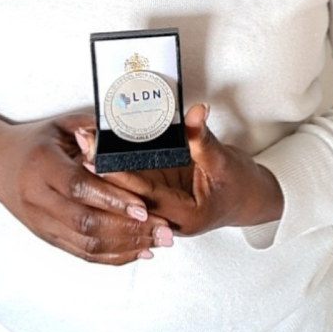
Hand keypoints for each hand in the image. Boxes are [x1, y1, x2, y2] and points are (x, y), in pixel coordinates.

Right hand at [0, 112, 172, 264]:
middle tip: (163, 229)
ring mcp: (41, 222)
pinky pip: (81, 253)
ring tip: (157, 242)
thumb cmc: (33, 141)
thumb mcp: (61, 126)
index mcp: (42, 165)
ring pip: (85, 244)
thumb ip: (95, 132)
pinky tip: (137, 252)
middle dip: (129, 229)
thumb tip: (135, 132)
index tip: (143, 206)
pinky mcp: (46, 236)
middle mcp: (38, 198)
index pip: (79, 188)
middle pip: (86, 222)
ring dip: (126, 247)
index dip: (112, 199)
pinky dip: (112, 257)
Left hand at [84, 104, 284, 236]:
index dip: (119, 176)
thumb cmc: (239, 185)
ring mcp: (160, 209)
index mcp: (184, 216)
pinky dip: (118, 171)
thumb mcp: (223, 160)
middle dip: (104, 171)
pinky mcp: (157, 197)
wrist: (250, 199)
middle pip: (128, 196)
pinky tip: (100, 153)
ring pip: (127, 193)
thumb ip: (203, 138)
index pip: (144, 195)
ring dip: (106, 170)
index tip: (96, 158)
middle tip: (82, 144)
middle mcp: (167, 218)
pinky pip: (134, 186)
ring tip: (83, 144)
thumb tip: (196, 112)